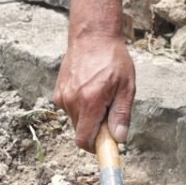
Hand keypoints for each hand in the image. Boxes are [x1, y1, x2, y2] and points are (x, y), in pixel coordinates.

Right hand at [54, 30, 135, 149]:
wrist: (92, 36)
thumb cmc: (113, 59)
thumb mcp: (126, 87)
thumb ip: (121, 115)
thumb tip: (119, 139)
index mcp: (89, 102)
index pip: (84, 140)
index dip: (95, 148)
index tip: (106, 145)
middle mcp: (72, 101)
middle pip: (81, 131)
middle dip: (95, 129)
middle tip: (109, 111)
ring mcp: (63, 96)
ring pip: (76, 120)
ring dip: (88, 116)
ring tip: (101, 94)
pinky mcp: (59, 91)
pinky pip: (70, 109)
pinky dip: (81, 106)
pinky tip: (90, 89)